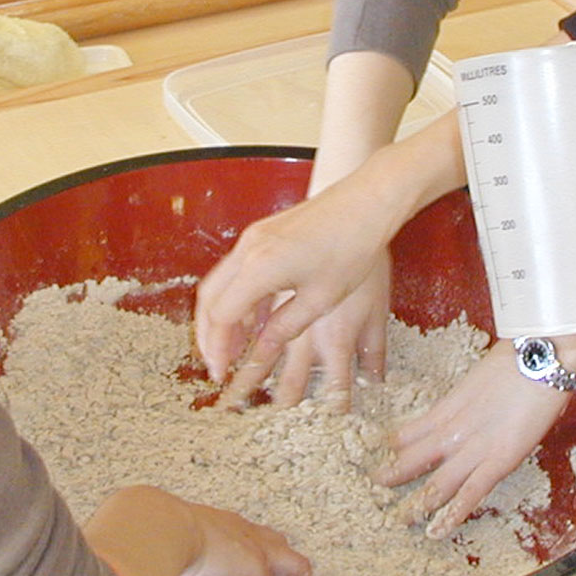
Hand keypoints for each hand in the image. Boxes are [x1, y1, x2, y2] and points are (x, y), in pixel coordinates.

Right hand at [86, 486, 310, 575]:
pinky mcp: (255, 575)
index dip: (247, 539)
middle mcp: (236, 529)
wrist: (156, 526)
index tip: (248, 545)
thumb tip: (125, 542)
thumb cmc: (146, 524)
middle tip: (291, 562)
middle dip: (282, 551)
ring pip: (288, 561)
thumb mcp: (150, 527)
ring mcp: (250, 551)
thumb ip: (145, 537)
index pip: (237, 528)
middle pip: (272, 539)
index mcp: (211, 519)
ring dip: (297, 574)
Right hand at [195, 115, 464, 383]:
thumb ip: (285, 328)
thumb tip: (262, 350)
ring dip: (221, 315)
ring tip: (233, 346)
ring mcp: (253, 238)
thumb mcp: (320, 300)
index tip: (221, 371)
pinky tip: (253, 318)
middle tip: (218, 363)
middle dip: (209, 334)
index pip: (221, 315)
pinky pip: (237, 270)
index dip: (217, 348)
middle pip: (210, 298)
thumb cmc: (350, 249)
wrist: (366, 203)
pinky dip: (237, 296)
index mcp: (258, 268)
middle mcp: (247, 250)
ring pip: (220, 283)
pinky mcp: (262, 233)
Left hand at [373, 339, 567, 536]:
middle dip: (393, 475)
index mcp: (448, 407)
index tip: (378, 456)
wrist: (538, 357)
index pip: (410, 432)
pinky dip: (454, 514)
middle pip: (414, 458)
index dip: (394, 447)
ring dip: (417, 503)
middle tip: (374, 489)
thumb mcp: (480, 377)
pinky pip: (471, 493)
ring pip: (437, 483)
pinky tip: (438, 530)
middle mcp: (454, 430)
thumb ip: (470, 397)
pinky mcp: (498, 460)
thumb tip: (470, 403)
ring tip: (399, 519)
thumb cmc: (516, 360)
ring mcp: (474, 448)